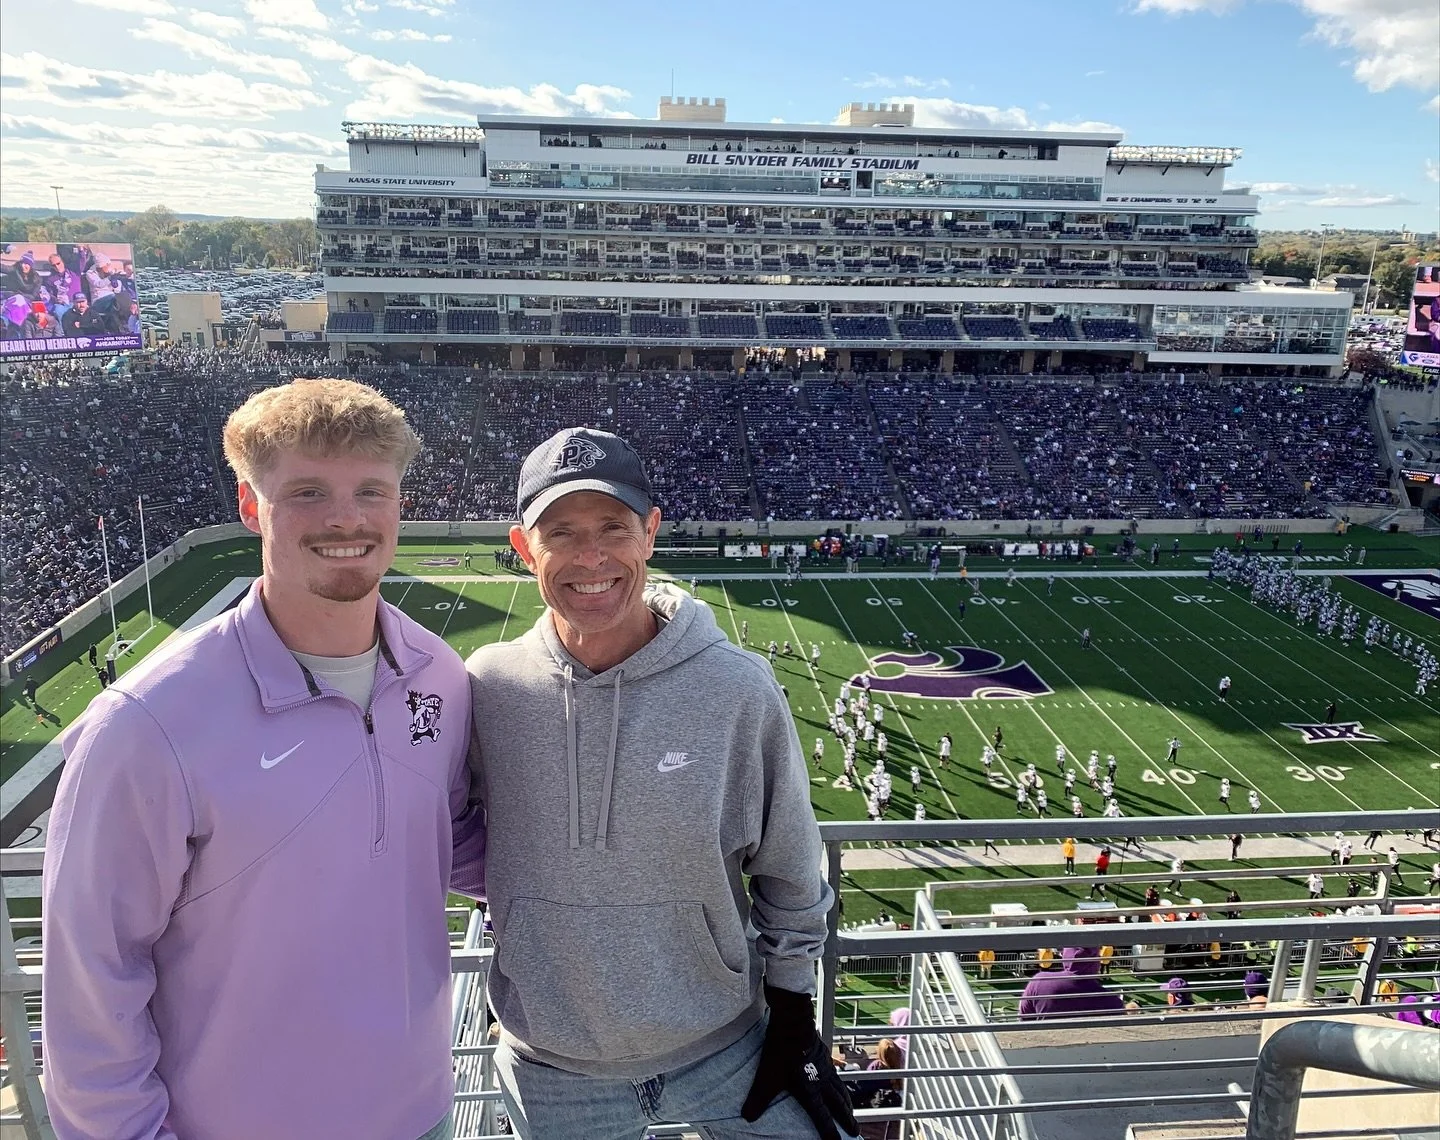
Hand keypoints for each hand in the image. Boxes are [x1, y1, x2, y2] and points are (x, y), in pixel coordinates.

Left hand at [741, 985, 857, 1139]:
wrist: (793, 1020)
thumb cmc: (781, 1050)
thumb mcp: (766, 1077)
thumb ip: (758, 1099)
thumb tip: (747, 1118)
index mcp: (810, 1090)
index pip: (822, 1117)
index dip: (830, 1132)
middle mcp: (822, 1081)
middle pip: (838, 1104)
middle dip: (846, 1119)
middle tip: (855, 1130)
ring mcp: (825, 1066)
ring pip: (840, 1088)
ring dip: (846, 1102)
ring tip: (850, 1110)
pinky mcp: (823, 1053)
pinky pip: (836, 1073)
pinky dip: (839, 1082)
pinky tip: (836, 1080)